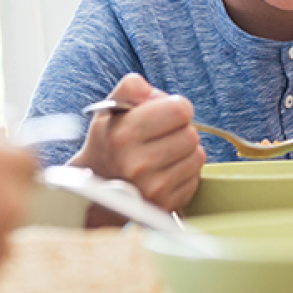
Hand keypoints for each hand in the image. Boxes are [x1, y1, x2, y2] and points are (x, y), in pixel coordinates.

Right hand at [67, 74, 204, 214]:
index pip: (179, 110)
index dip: (176, 107)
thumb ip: (131, 87)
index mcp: (124, 134)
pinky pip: (195, 178)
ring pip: (197, 156)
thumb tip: (153, 93)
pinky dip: (185, 172)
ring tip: (163, 153)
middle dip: (180, 130)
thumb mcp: (110, 109)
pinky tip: (165, 171)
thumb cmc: (108, 143)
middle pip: (191, 134)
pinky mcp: (166, 204)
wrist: (95, 191)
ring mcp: (153, 188)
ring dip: (185, 152)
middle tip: (163, 135)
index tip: (166, 113)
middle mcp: (138, 164)